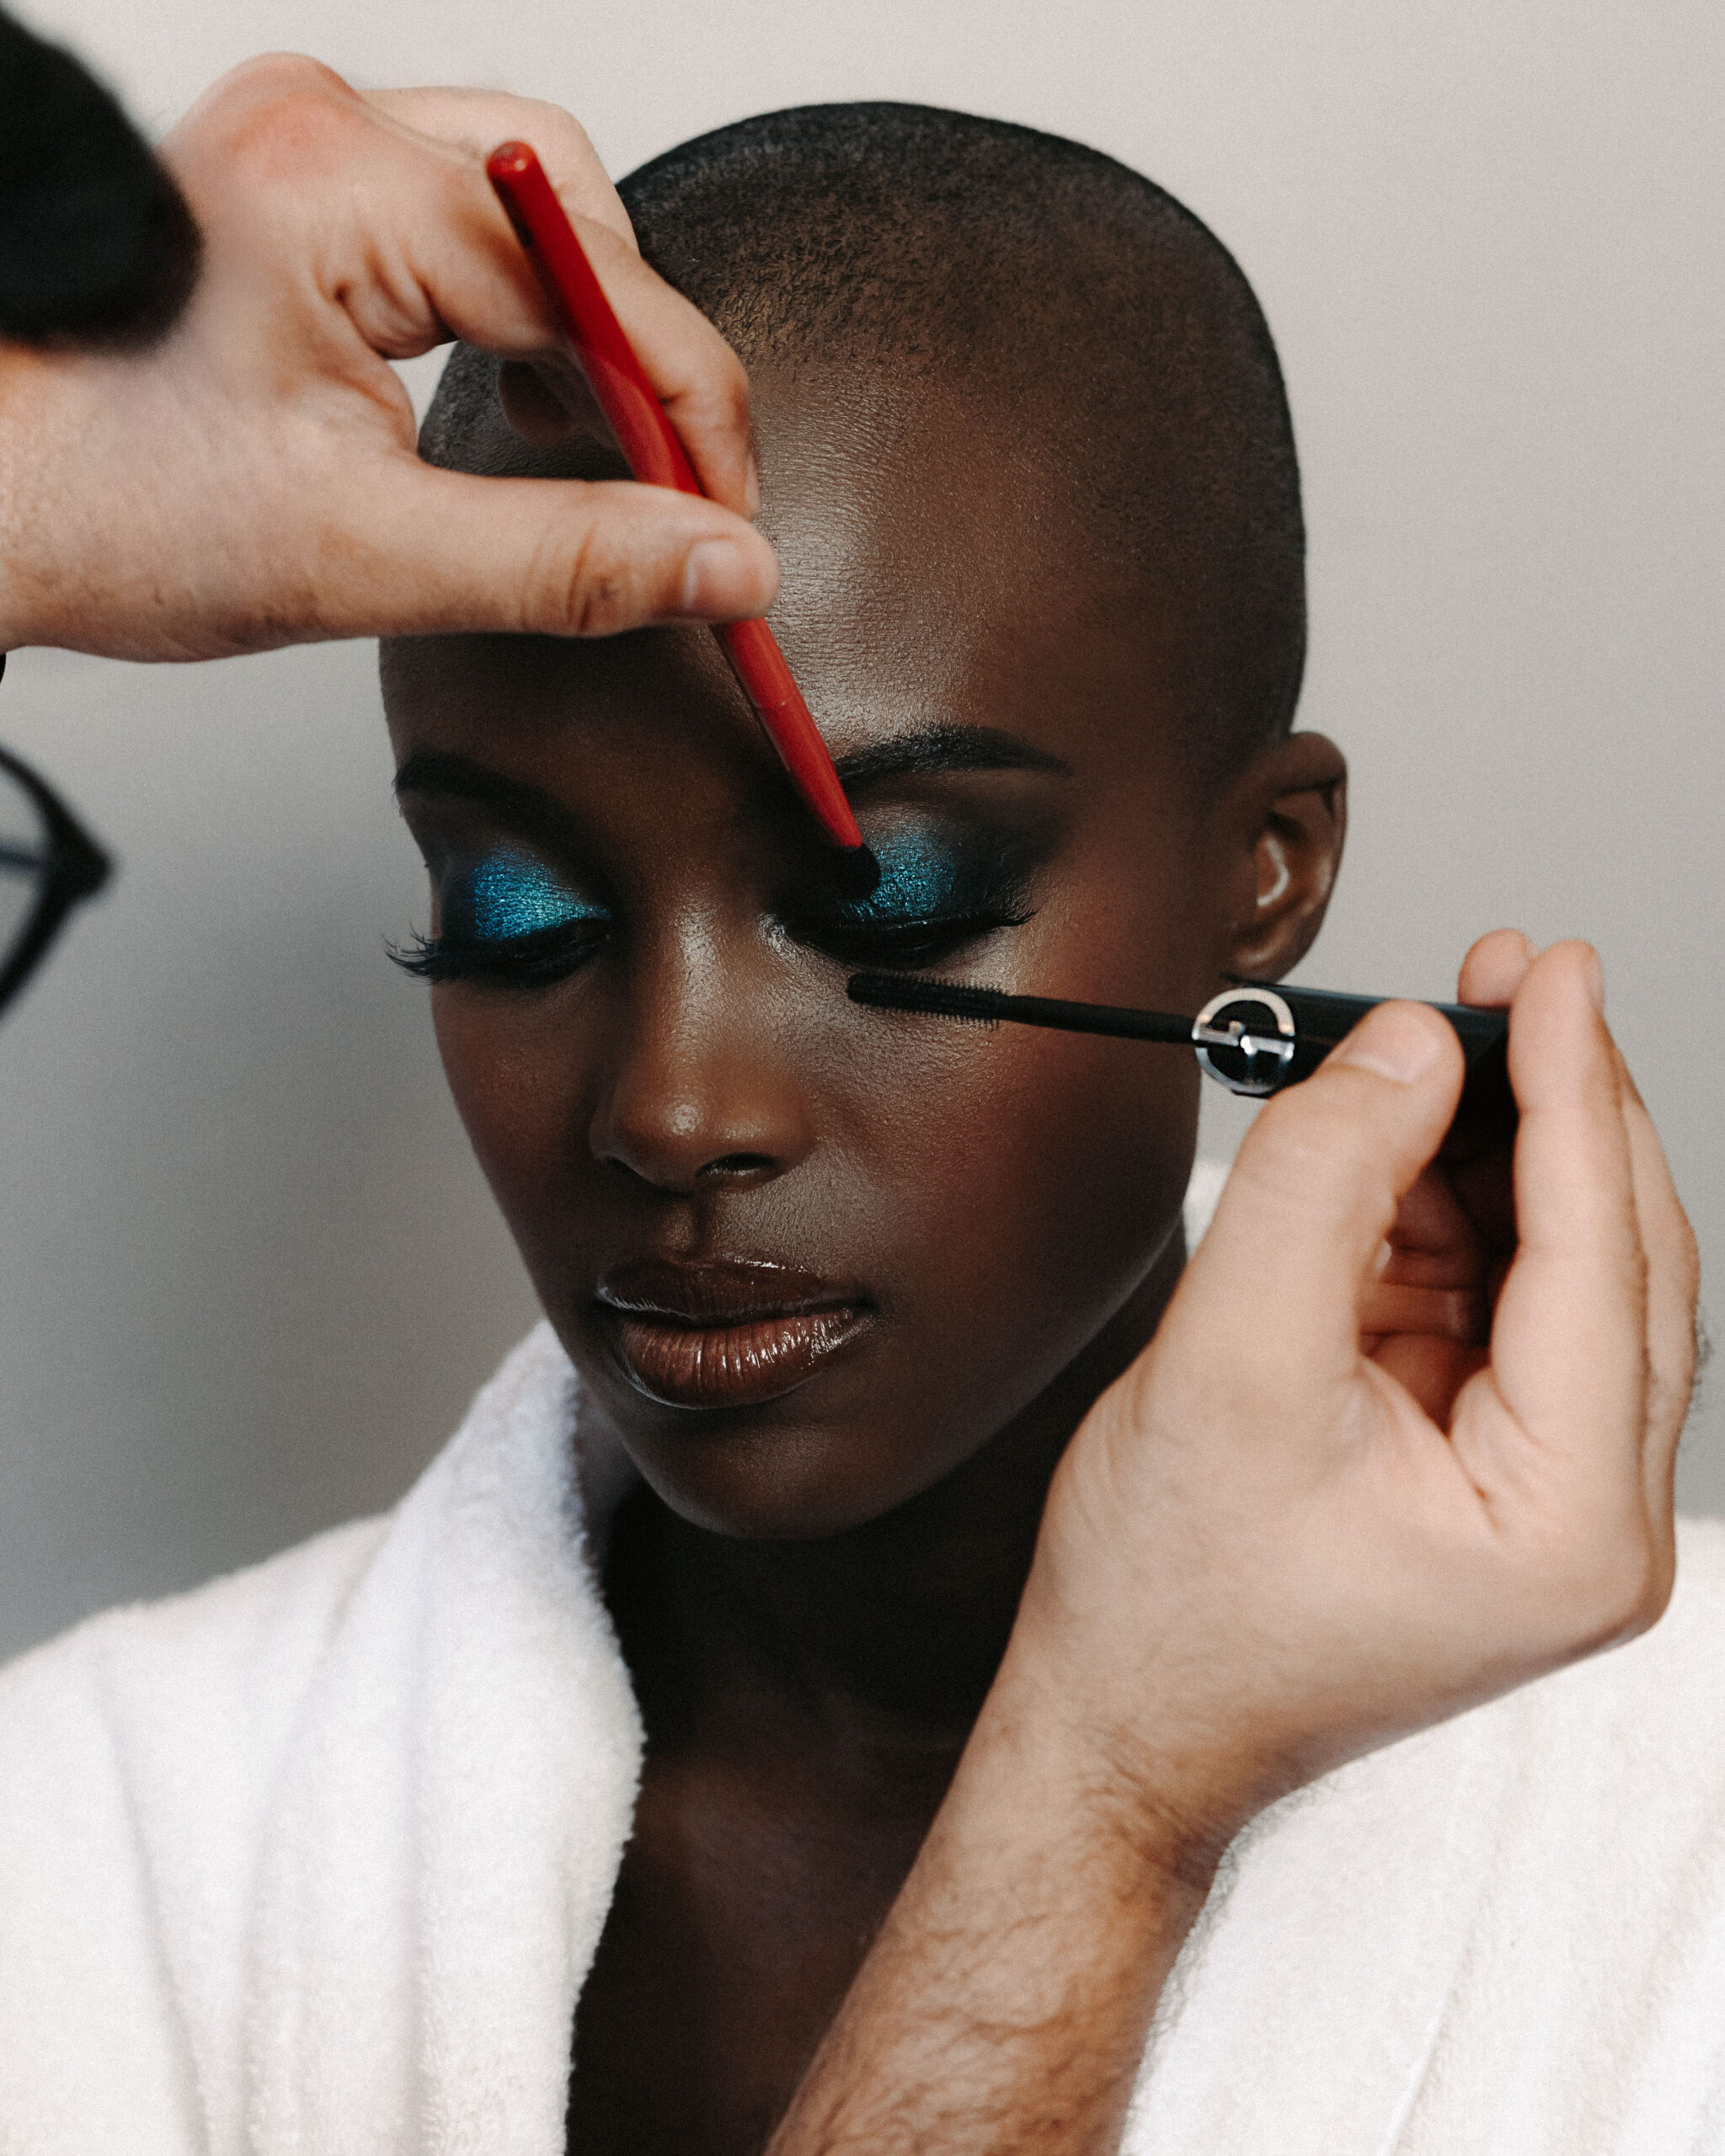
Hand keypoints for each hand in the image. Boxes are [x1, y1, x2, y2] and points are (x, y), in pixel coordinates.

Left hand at [0, 55, 777, 658]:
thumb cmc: (111, 509)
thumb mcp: (366, 559)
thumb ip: (567, 561)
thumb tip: (718, 563)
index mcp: (328, 190)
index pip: (597, 287)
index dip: (692, 418)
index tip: (731, 527)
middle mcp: (320, 131)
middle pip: (585, 217)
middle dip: (647, 367)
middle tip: (674, 501)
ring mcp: (309, 142)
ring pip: (542, 204)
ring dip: (591, 334)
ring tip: (593, 453)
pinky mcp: (307, 181)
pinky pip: (476, 215)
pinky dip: (528, 312)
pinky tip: (522, 400)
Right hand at [1015, 931, 1697, 1851]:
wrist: (1122, 1723)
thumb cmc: (1167, 1604)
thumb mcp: (1227, 1366)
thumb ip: (1318, 1184)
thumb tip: (1402, 1048)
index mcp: (1572, 1527)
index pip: (1603, 1260)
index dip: (1573, 1091)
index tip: (1547, 971)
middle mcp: (1596, 1520)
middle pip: (1616, 1258)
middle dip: (1554, 1107)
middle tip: (1502, 980)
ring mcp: (1550, 1496)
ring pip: (1561, 1270)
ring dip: (1495, 1154)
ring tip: (1416, 1059)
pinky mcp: (1491, 1467)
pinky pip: (1495, 1304)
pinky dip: (1447, 1214)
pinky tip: (1393, 1153)